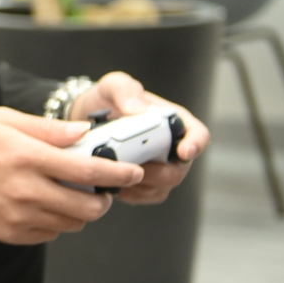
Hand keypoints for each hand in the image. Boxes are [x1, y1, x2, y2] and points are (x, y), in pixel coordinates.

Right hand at [0, 107, 143, 243]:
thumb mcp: (1, 119)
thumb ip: (46, 129)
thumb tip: (83, 134)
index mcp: (26, 157)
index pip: (89, 172)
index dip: (118, 174)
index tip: (133, 172)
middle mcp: (25, 190)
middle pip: (87, 208)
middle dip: (103, 199)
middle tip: (100, 189)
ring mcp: (16, 216)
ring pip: (71, 224)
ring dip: (79, 212)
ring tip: (69, 196)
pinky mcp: (7, 233)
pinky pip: (48, 235)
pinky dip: (55, 223)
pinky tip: (43, 206)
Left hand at [71, 71, 209, 204]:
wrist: (85, 118)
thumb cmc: (107, 100)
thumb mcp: (113, 86)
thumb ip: (126, 91)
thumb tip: (138, 110)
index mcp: (173, 121)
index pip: (199, 134)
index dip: (195, 144)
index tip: (183, 152)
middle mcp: (171, 148)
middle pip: (179, 169)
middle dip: (156, 171)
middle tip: (132, 164)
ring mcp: (160, 168)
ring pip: (161, 187)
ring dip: (139, 182)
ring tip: (114, 169)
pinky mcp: (144, 185)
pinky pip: (144, 196)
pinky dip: (129, 191)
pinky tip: (111, 180)